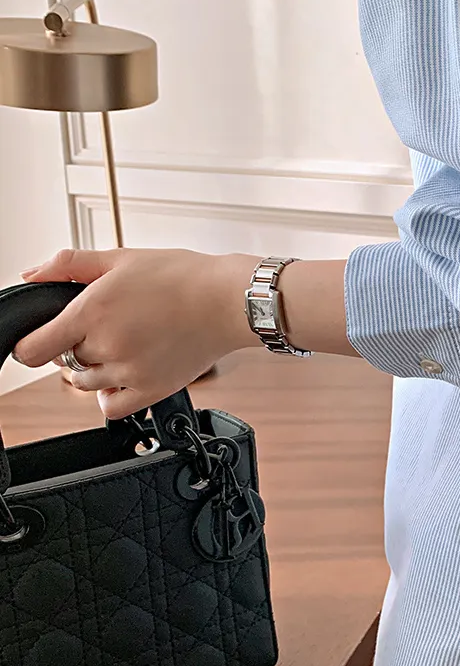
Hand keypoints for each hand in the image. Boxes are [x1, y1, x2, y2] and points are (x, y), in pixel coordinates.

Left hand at [23, 247, 241, 408]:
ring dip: (91, 367)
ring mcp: (128, 371)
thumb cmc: (179, 276)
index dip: (28, 346)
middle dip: (72, 345)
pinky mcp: (150, 391)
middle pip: (64, 361)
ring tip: (119, 342)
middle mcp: (107, 344)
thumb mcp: (120, 258)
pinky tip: (120, 374)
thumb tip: (31, 275)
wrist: (225, 300)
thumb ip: (69, 265)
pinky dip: (108, 395)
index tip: (33, 343)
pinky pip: (111, 407)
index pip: (36, 348)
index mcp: (93, 310)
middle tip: (100, 325)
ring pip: (85, 383)